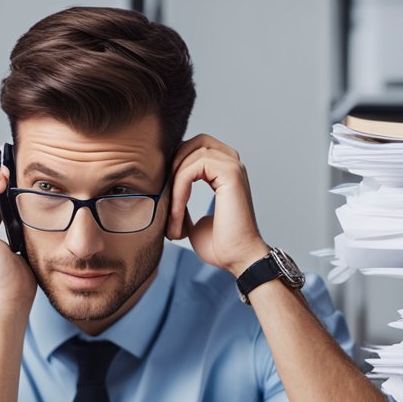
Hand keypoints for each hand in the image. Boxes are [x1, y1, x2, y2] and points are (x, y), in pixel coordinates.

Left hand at [166, 134, 268, 275]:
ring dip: (174, 184)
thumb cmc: (220, 245)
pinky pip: (193, 168)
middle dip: (173, 165)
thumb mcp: (194, 221)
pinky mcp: (230, 174)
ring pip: (190, 154)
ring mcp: (233, 166)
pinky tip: (177, 212)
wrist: (237, 259)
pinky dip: (179, 189)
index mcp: (226, 171)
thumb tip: (166, 198)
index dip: (175, 166)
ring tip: (172, 214)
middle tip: (165, 196)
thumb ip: (184, 204)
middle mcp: (232, 164)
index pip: (195, 148)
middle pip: (194, 142)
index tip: (165, 197)